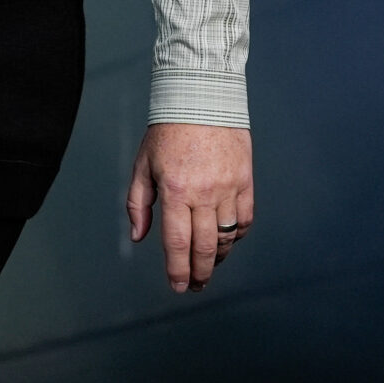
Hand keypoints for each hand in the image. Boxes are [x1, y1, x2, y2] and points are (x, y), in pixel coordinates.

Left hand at [127, 122, 252, 293]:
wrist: (201, 96)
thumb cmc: (168, 129)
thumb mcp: (142, 164)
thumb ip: (138, 202)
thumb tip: (138, 235)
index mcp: (175, 190)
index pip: (177, 243)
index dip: (178, 270)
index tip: (178, 286)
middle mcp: (203, 192)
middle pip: (204, 247)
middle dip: (199, 272)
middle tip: (195, 285)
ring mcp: (228, 187)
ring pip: (227, 236)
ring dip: (218, 257)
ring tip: (209, 265)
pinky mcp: (245, 179)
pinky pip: (245, 218)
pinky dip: (238, 234)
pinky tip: (228, 239)